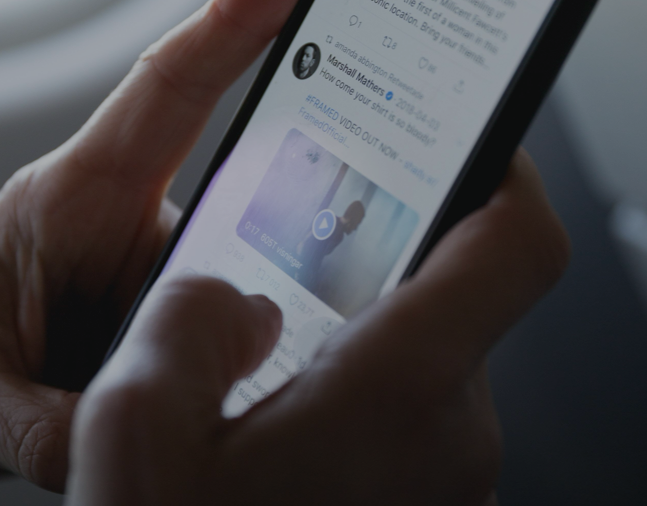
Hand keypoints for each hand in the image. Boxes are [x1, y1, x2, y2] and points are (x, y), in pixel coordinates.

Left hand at [0, 0, 297, 491]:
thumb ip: (37, 425)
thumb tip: (125, 450)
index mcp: (68, 201)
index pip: (164, 97)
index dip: (228, 35)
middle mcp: (120, 231)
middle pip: (236, 210)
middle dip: (281, 243)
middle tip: (305, 297)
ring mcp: (143, 280)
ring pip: (231, 287)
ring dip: (236, 334)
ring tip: (221, 389)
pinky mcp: (151, 324)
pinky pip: (209, 336)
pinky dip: (220, 368)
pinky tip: (211, 405)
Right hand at [66, 150, 569, 504]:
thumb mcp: (132, 442)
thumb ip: (179, 326)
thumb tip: (230, 297)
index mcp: (395, 401)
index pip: (514, 249)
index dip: (502, 175)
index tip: (467, 143)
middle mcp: (448, 443)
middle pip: (448, 301)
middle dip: (371, 269)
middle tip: (289, 267)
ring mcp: (445, 482)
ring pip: (419, 361)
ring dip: (349, 339)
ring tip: (262, 361)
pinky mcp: (425, 503)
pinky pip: (407, 416)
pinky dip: (352, 393)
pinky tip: (276, 420)